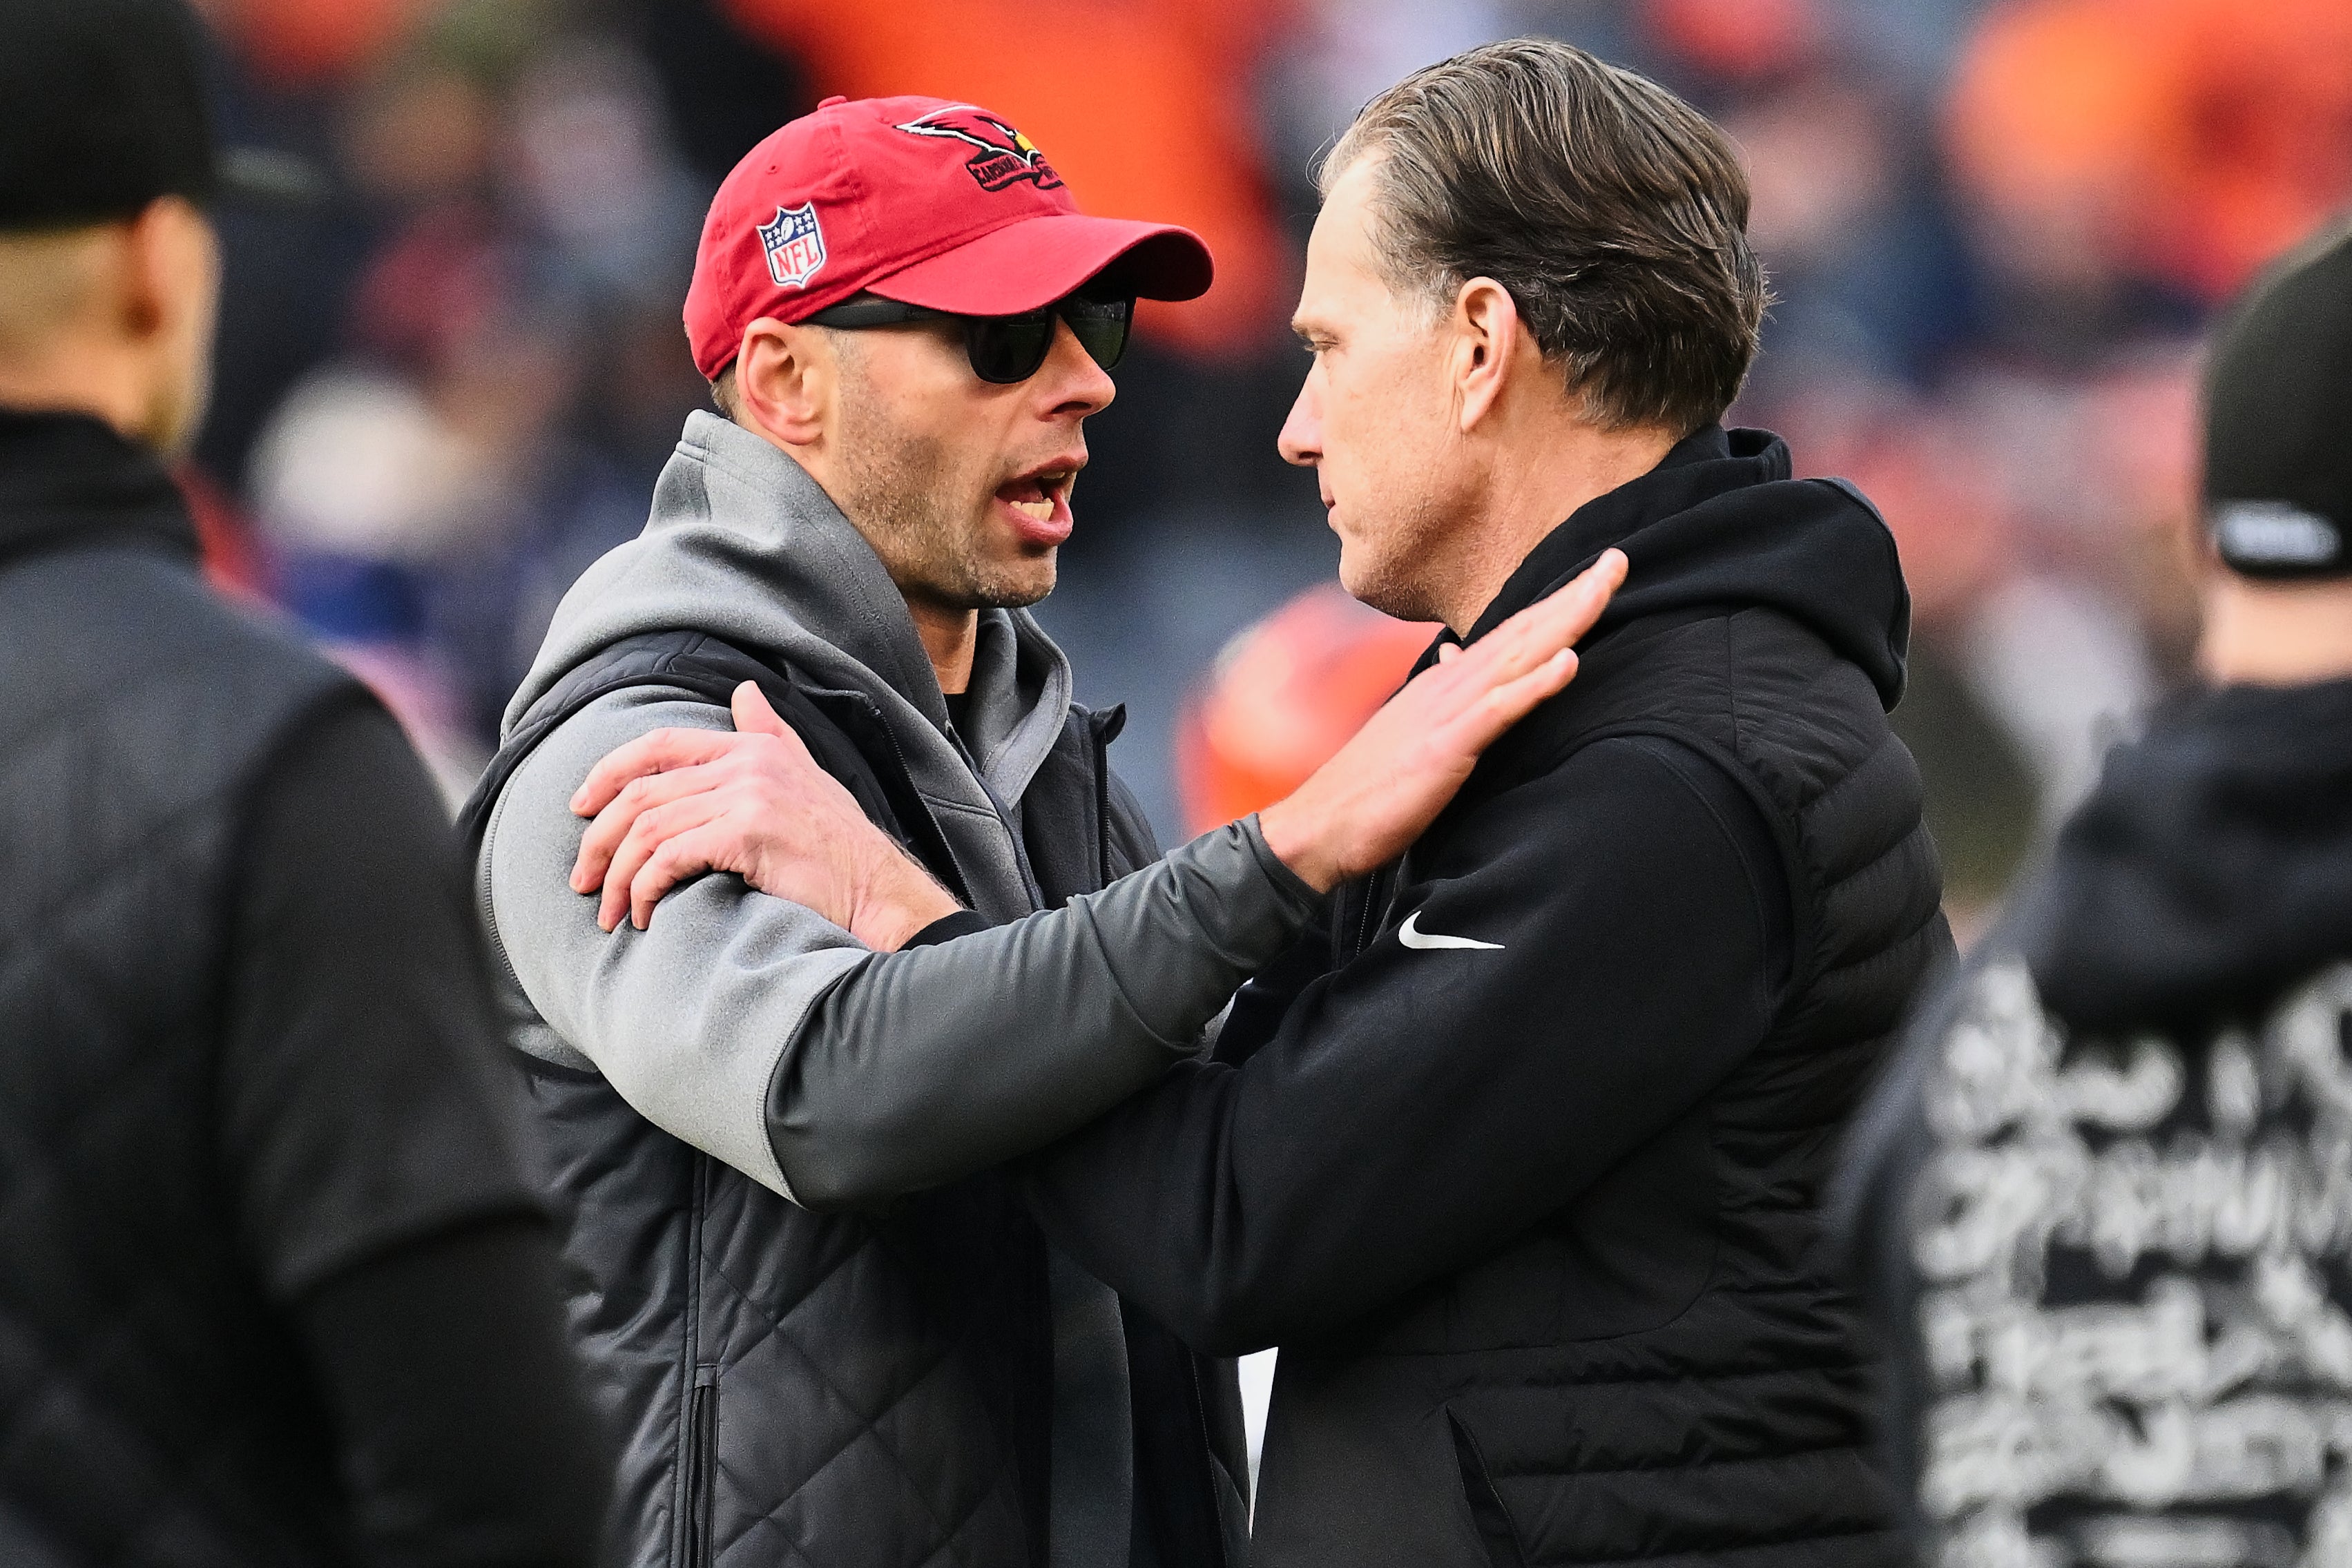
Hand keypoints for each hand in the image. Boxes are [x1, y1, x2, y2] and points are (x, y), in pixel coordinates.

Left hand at [569, 683, 960, 945]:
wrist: (879, 893)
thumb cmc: (841, 849)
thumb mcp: (808, 776)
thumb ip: (771, 734)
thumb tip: (744, 691)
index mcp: (754, 746)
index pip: (660, 744)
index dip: (608, 772)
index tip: (580, 808)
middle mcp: (748, 761)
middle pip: (642, 792)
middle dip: (599, 839)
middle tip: (584, 880)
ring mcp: (749, 795)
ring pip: (649, 828)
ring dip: (619, 875)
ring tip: (610, 911)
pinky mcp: (748, 834)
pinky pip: (670, 857)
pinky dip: (646, 888)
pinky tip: (644, 914)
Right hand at [1257, 548, 1627, 891]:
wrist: (1320, 824)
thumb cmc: (1368, 785)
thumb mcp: (1413, 728)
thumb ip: (1442, 691)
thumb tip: (1456, 653)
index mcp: (1449, 682)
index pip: (1514, 632)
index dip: (1558, 602)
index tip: (1598, 574)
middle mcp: (1452, 684)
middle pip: (1525, 629)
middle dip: (1575, 593)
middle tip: (1620, 558)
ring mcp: (1449, 712)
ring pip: (1519, 655)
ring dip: (1566, 619)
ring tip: (1605, 584)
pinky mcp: (1446, 746)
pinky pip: (1499, 710)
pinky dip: (1535, 683)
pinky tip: (1568, 661)